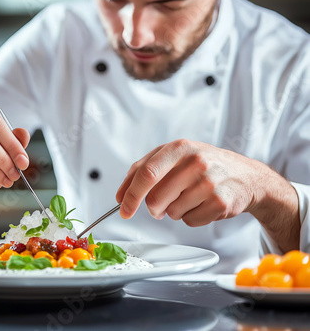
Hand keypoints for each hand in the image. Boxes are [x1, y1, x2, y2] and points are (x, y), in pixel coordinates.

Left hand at [116, 139, 264, 225]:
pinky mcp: (220, 202)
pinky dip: (191, 218)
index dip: (130, 194)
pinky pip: (189, 221)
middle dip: (153, 209)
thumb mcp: (176, 156)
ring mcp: (209, 182)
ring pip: (171, 212)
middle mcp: (195, 162)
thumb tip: (122, 194)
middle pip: (155, 198)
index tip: (123, 208)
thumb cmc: (204, 166)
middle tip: (159, 208)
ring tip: (190, 198)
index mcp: (179, 148)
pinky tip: (203, 205)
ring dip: (174, 212)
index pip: (145, 173)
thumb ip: (146, 169)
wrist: (247, 176)